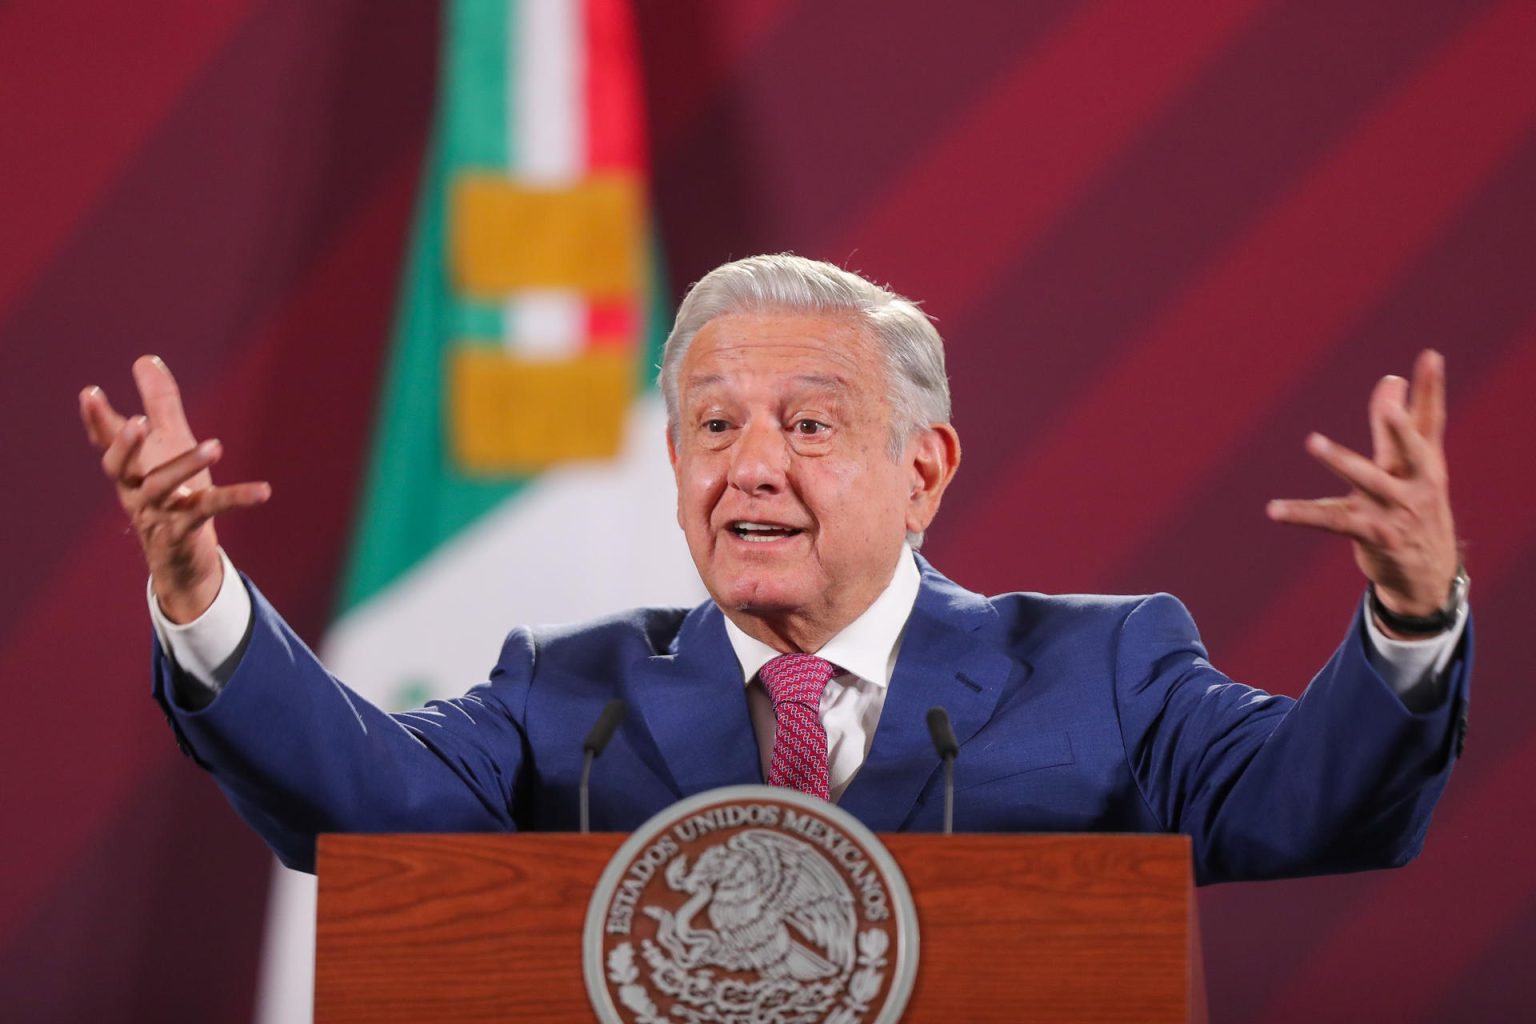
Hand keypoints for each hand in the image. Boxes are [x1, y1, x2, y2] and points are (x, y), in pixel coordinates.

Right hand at [79, 355, 269, 622]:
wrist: (182, 557)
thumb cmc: (173, 492)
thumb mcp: (168, 444)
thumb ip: (158, 404)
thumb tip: (145, 359)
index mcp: (129, 469)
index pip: (106, 442)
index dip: (96, 420)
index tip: (89, 392)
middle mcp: (136, 491)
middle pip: (120, 469)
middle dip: (126, 446)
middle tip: (138, 422)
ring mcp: (159, 513)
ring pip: (163, 489)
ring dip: (186, 466)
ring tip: (215, 446)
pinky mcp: (186, 531)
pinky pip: (211, 511)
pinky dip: (237, 498)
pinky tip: (264, 490)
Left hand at [1266, 349, 1458, 636]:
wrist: (1427, 574)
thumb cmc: (1416, 506)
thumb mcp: (1412, 467)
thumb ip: (1397, 424)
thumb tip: (1391, 378)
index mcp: (1426, 462)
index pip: (1430, 420)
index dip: (1430, 388)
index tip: (1429, 356)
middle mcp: (1416, 483)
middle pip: (1407, 449)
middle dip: (1398, 427)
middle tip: (1388, 407)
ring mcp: (1395, 510)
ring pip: (1366, 480)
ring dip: (1341, 460)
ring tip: (1313, 441)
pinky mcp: (1372, 534)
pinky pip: (1332, 520)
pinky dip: (1302, 514)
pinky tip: (1274, 510)